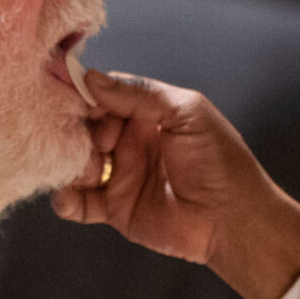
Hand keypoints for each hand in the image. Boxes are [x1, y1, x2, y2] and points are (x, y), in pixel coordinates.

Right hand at [52, 71, 299, 298]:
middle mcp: (128, 142)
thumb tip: (90, 78)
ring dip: (72, 166)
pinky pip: (78, 203)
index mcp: (146, 115)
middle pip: (84, 130)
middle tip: (92, 143)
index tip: (72, 102)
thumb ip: (139, 95)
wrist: (233, 220)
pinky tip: (70, 197)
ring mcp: (119, 175)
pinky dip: (66, 200)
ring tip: (91, 171)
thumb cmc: (219, 162)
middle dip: (76, 134)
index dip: (85, 98)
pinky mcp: (113, 209)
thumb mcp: (185, 113)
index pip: (102, 98)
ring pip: (77, 164)